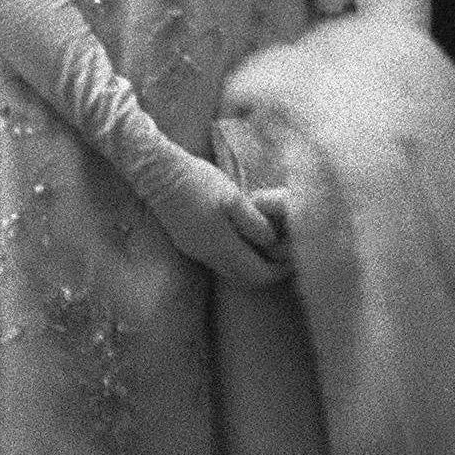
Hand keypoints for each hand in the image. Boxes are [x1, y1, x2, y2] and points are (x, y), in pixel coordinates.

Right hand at [145, 147, 290, 289]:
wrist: (159, 175)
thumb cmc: (199, 182)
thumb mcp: (233, 198)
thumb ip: (253, 223)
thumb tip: (271, 243)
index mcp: (222, 247)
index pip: (258, 276)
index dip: (279, 271)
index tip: (295, 258)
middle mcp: (209, 256)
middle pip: (245, 279)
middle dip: (268, 270)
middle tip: (286, 253)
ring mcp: (197, 251)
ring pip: (231, 271)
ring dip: (252, 264)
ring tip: (269, 245)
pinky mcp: (189, 243)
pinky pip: (219, 261)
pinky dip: (237, 256)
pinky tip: (244, 238)